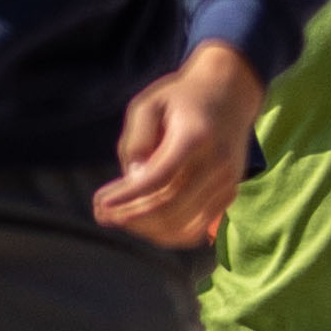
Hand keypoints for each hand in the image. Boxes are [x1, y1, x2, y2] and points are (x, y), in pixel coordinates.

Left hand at [93, 38, 260, 245]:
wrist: (230, 95)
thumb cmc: (181, 99)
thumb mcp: (149, 104)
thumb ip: (136, 140)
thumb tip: (133, 181)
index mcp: (196, 137)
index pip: (160, 179)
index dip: (127, 197)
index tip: (99, 202)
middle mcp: (217, 164)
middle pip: (170, 208)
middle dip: (130, 217)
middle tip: (100, 213)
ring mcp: (226, 183)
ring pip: (182, 226)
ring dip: (145, 229)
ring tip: (117, 218)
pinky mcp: (228, 195)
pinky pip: (195, 230)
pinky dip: (166, 234)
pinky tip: (142, 223)